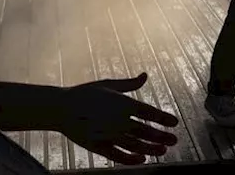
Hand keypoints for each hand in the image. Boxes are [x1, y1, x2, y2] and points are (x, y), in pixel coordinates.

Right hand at [55, 74, 179, 165]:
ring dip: (150, 149)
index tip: (174, 122)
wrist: (60, 108)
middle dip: (161, 136)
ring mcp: (109, 135)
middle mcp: (118, 120)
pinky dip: (131, 159)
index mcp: (122, 103)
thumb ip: (129, 84)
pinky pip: (118, 156)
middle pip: (145, 131)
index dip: (163, 118)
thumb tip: (145, 75)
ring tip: (163, 151)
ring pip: (135, 145)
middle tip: (174, 140)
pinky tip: (142, 160)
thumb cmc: (85, 93)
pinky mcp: (99, 146)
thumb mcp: (108, 85)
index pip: (148, 112)